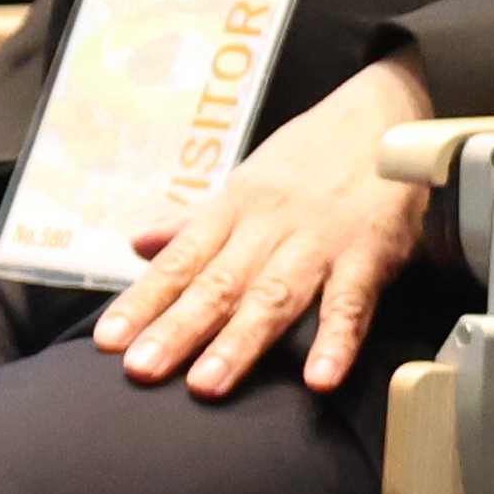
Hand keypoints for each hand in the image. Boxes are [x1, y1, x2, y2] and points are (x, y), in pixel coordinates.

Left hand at [100, 54, 437, 397]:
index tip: (108, 341)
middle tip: (141, 368)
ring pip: (275, 295)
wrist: (385, 111)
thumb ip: (193, 221)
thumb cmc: (312, 155)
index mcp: (234, 209)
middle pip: (218, 283)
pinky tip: (320, 376)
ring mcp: (321, 239)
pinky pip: (352, 300)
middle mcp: (270, 226)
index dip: (143, 301)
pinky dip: (337, 338)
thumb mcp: (247, 181)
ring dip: (241, 340)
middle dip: (178, 328)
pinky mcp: (372, 250)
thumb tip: (137, 244)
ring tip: (207, 383)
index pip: (179, 262)